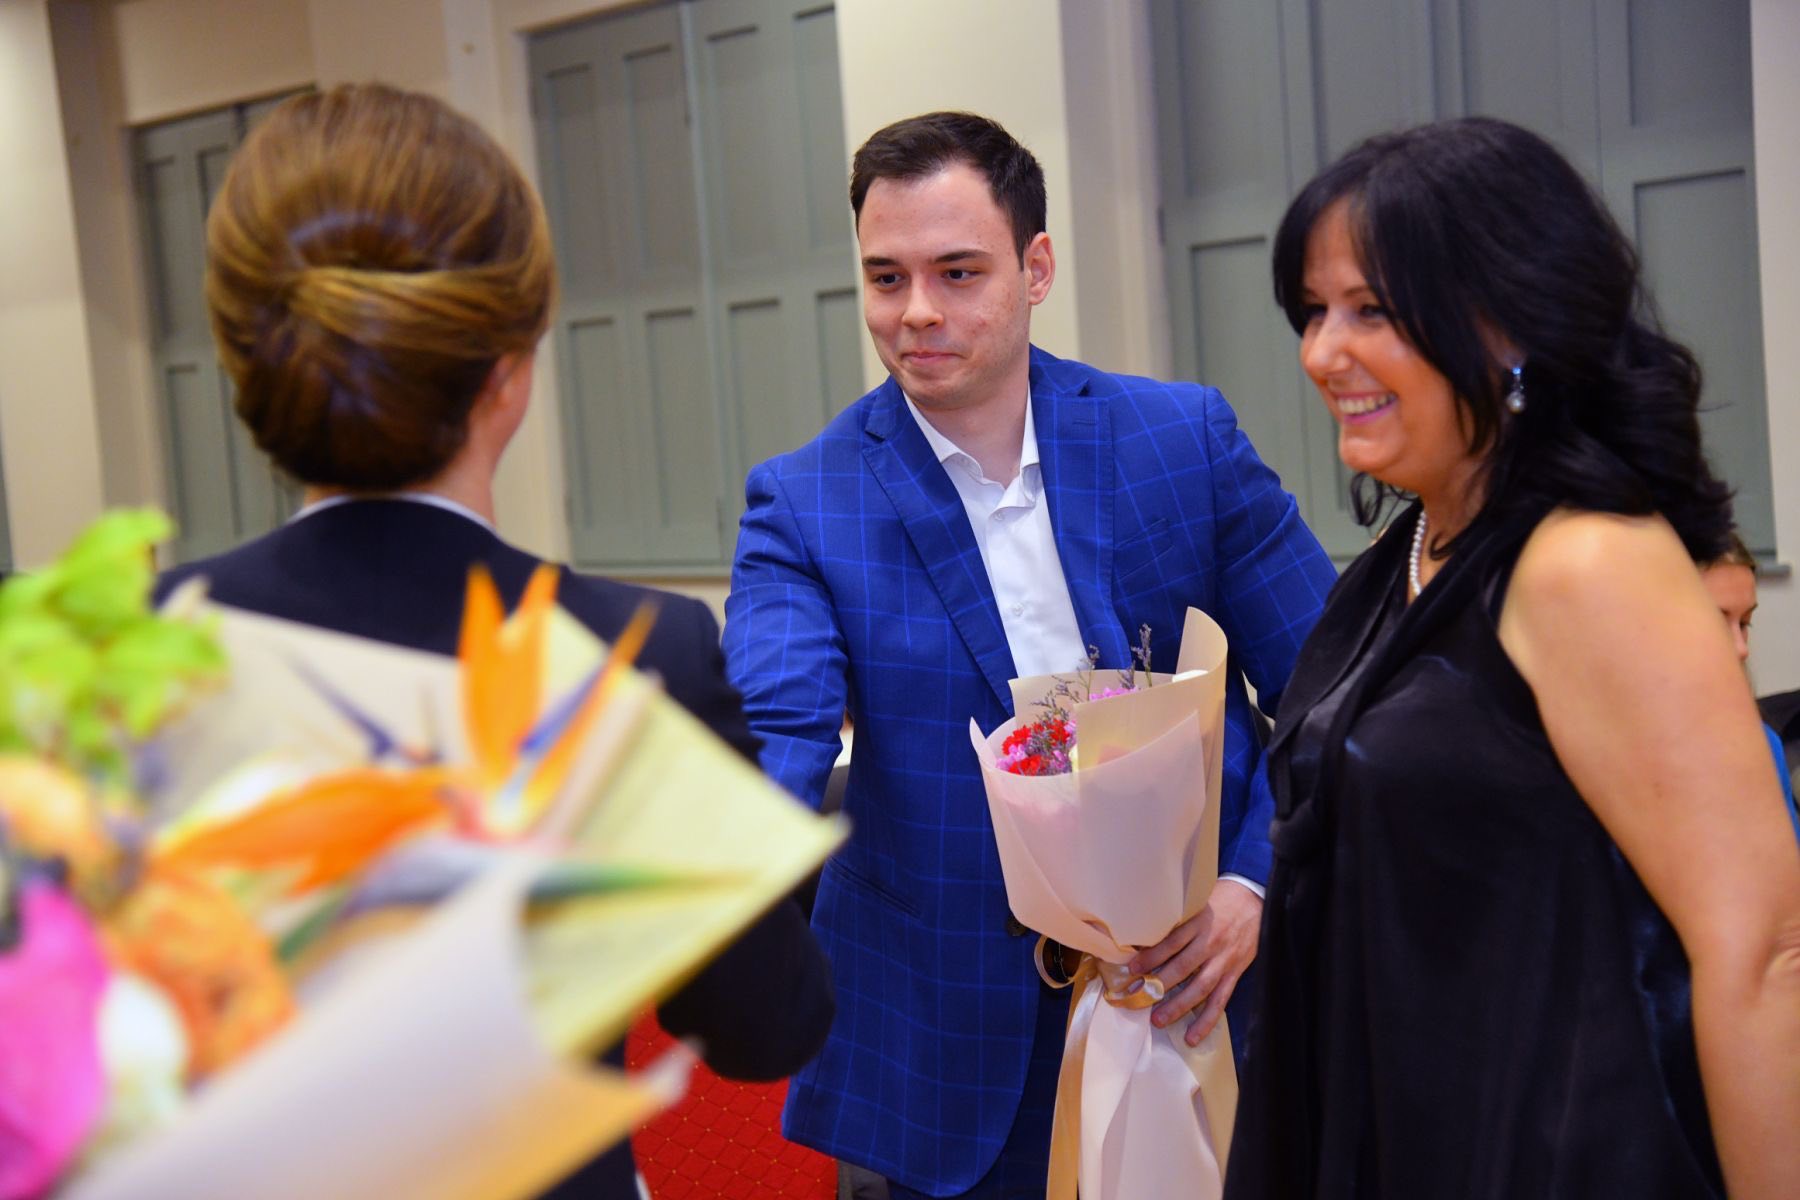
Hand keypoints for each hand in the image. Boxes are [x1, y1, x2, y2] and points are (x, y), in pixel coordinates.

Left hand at [1126, 880, 1261, 1046]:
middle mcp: (1211, 942)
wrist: (1254, 897)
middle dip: (1159, 984)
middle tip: (1139, 997)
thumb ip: (1178, 920)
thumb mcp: (1197, 902)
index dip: (1151, 956)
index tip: (1133, 969)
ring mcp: (1225, 960)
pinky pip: (1220, 1000)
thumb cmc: (1220, 898)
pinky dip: (1207, 1020)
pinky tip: (1194, 1035)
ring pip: (1200, 987)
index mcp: (1199, 922)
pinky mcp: (1235, 972)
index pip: (1172, 942)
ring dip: (1179, 1006)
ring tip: (1159, 1020)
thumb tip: (1146, 936)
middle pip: (1183, 967)